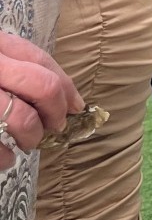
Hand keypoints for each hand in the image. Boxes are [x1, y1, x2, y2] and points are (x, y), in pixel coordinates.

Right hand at [0, 32, 83, 167]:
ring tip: (24, 142)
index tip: (77, 107)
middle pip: (42, 87)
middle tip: (55, 127)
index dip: (65, 87)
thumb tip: (72, 103)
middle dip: (56, 113)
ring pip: (23, 120)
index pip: (39, 59)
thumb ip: (19, 69)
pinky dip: (5, 159)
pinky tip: (4, 158)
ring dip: (31, 137)